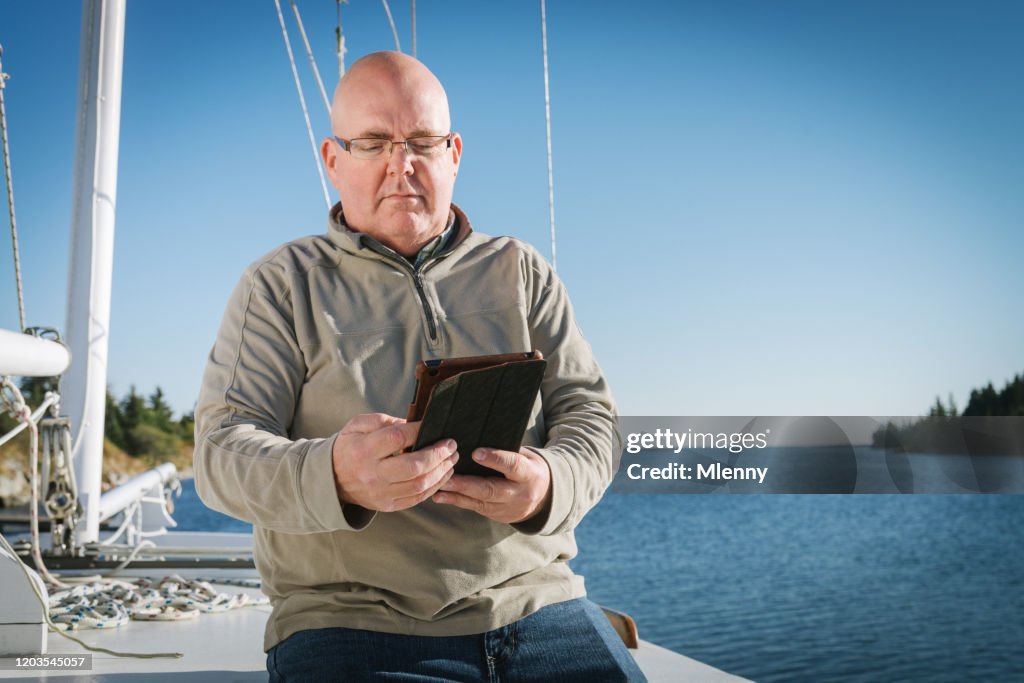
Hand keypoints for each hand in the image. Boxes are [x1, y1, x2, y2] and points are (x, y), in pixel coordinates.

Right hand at [331, 413, 457, 511]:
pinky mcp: (387, 505)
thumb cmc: (351, 446)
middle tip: (451, 445)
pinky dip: (435, 486)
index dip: (419, 430)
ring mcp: (380, 493)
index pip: (397, 438)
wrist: (333, 479)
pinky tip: (444, 474)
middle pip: (413, 466)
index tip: (432, 424)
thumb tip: (412, 424)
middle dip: (438, 454)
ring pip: (419, 485)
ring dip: (441, 471)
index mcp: (364, 450)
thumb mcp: (358, 426)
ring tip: (452, 458)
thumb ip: (384, 421)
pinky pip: (417, 498)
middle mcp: (372, 473)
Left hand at [432, 447, 551, 523]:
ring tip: (438, 489)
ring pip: (480, 502)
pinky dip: (458, 501)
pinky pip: (476, 508)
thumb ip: (507, 450)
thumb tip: (480, 436)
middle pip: (491, 490)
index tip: (475, 453)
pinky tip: (440, 497)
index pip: (513, 466)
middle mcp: (519, 494)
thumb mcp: (527, 457)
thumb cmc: (530, 468)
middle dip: (467, 484)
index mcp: (529, 474)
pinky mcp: (498, 516)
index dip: (495, 459)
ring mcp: (508, 509)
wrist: (545, 498)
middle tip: (447, 477)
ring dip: (457, 495)